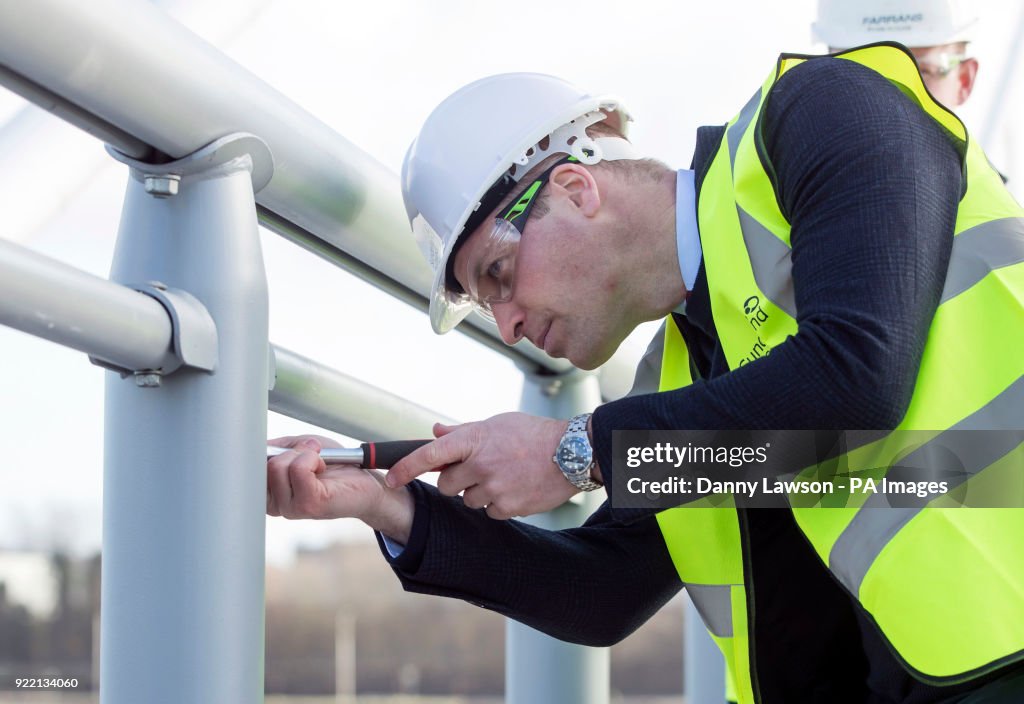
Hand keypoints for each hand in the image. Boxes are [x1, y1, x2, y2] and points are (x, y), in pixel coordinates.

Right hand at [266, 435, 413, 542]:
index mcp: (270, 493)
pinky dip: (313, 459)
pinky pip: (299, 469)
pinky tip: (324, 468)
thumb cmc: (335, 466)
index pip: (248, 470)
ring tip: (320, 461)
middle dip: (290, 450)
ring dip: (305, 454)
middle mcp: (275, 505)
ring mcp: (290, 508)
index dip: (263, 451)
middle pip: (263, 465)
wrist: (367, 483)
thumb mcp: (300, 448)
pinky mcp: (308, 505)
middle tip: (311, 452)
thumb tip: (258, 444)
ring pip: (278, 466)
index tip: (285, 448)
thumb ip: (276, 447)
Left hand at [386, 413, 578, 519]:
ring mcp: (494, 487)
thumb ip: (462, 432)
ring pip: (467, 501)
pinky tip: (515, 488)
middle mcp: (480, 463)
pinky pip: (489, 512)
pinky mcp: (508, 507)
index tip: (389, 478)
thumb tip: (435, 431)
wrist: (572, 452)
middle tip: (477, 470)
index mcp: (474, 439)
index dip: (404, 468)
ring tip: (504, 476)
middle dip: (455, 481)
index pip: (429, 455)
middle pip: (445, 485)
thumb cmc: (533, 435)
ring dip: (478, 493)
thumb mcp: (496, 424)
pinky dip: (497, 504)